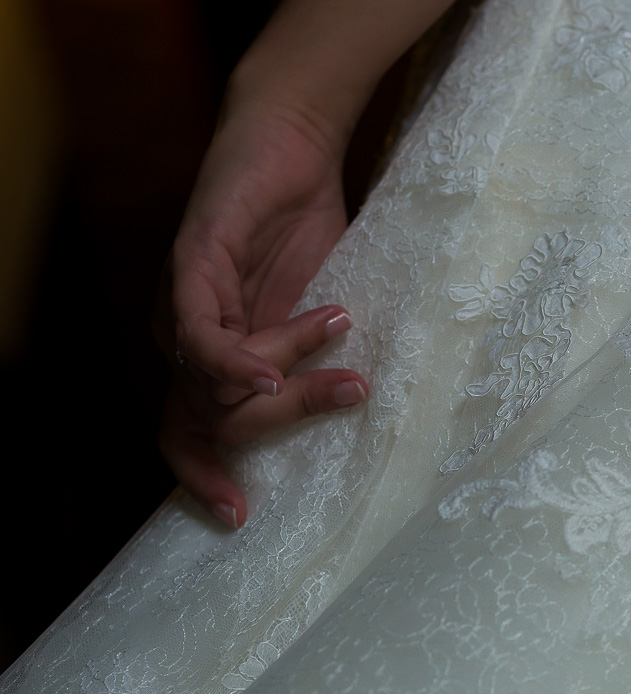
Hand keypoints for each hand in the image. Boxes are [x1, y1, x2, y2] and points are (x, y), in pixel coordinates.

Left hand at [154, 100, 368, 527]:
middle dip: (284, 417)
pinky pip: (199, 335)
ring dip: (286, 373)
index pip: (188, 432)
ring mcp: (179, 302)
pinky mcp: (189, 264)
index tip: (242, 514)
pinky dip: (232, 362)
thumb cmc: (310, 229)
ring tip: (338, 328)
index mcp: (212, 356)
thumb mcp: (319, 318)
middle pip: (214, 416)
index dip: (204, 475)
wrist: (296, 146)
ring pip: (214, 382)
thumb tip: (354, 415)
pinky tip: (269, 373)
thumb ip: (313, 366)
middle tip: (351, 390)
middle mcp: (183, 337)